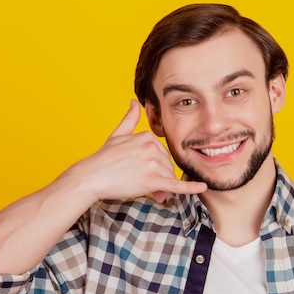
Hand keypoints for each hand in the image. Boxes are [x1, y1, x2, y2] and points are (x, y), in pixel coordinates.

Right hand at [61, 100, 206, 202]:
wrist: (91, 177)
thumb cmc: (103, 159)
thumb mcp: (117, 135)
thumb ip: (129, 119)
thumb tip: (134, 101)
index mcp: (147, 137)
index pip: (163, 155)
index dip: (157, 167)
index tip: (144, 173)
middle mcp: (151, 147)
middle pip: (167, 167)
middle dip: (160, 179)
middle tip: (146, 186)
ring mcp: (151, 163)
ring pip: (168, 178)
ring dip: (162, 189)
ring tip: (148, 192)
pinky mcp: (151, 180)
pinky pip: (174, 185)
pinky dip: (189, 188)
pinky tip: (202, 186)